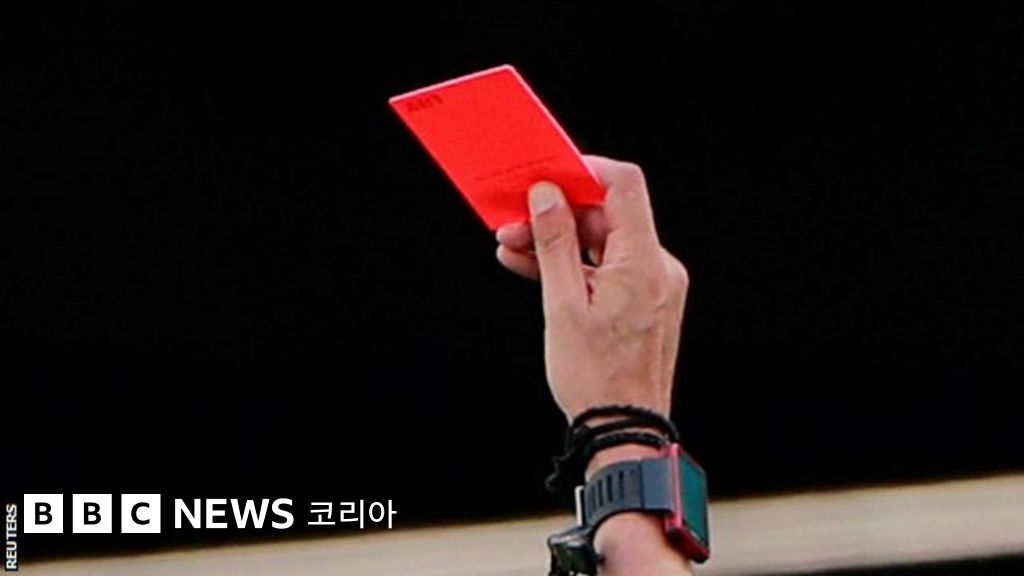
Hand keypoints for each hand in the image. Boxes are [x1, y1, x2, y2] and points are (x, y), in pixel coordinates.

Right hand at [495, 156, 688, 421]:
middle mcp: (657, 268)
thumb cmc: (595, 378)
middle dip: (556, 216)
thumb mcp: (563, 306)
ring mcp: (651, 286)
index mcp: (644, 263)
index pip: (624, 187)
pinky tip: (533, 268)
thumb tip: (546, 196)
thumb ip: (555, 244)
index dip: (585, 170)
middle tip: (512, 222)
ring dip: (558, 243)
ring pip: (601, 245)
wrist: (623, 430)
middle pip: (607, 217)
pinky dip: (573, 267)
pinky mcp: (642, 302)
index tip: (548, 173)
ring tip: (512, 248)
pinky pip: (606, 269)